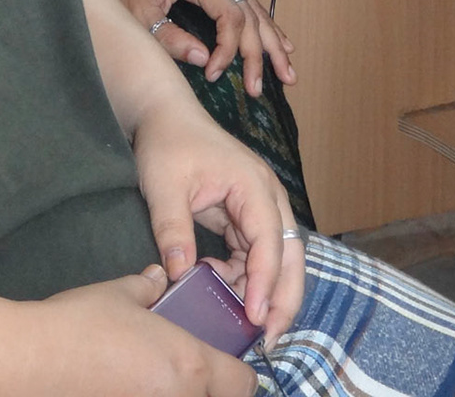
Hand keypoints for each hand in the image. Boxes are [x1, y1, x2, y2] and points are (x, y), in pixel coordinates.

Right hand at [37, 268, 258, 396]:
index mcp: (190, 365)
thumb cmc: (81, 324)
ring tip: (154, 379)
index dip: (239, 372)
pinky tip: (126, 386)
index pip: (243, 383)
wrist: (30, 362)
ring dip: (178, 393)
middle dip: (211, 388)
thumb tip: (157, 278)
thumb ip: (147, 287)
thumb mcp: (120, 294)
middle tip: (187, 370)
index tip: (226, 362)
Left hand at [95, 0, 295, 95]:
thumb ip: (170, 38)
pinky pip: (250, 6)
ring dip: (273, 44)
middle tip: (257, 89)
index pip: (230, 18)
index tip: (214, 75)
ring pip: (256, 12)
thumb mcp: (138, 13)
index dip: (227, 51)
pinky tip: (283, 46)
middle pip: (249, 17)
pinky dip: (267, 28)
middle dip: (258, 56)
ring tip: (288, 74)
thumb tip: (205, 60)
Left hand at [131, 101, 305, 342]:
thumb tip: (181, 276)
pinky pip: (256, 254)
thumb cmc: (167, 144)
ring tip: (245, 326)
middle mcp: (266, 197)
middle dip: (284, 297)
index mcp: (253, 185)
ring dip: (265, 291)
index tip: (255, 318)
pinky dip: (246, 277)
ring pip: (277, 259)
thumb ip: (173, 230)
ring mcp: (259, 206)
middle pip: (290, 254)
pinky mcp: (246, 215)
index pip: (270, 242)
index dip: (265, 283)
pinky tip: (223, 291)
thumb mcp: (164, 186)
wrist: (164, 116)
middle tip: (269, 338)